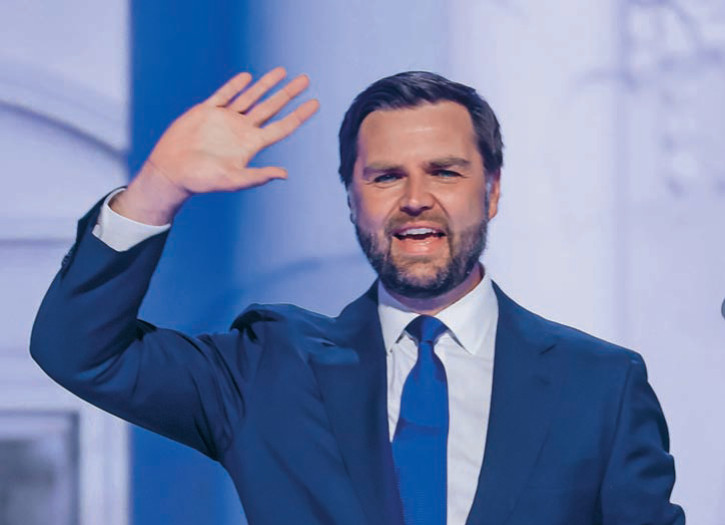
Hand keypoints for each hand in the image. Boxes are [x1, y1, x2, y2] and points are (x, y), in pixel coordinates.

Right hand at [112, 67, 318, 224]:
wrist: (171, 172)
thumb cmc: (202, 180)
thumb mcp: (234, 180)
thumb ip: (258, 176)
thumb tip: (285, 174)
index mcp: (251, 145)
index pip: (282, 127)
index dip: (299, 115)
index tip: (315, 103)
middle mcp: (241, 130)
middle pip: (271, 107)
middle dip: (288, 93)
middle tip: (306, 79)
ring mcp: (224, 119)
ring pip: (250, 97)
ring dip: (266, 84)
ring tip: (282, 71)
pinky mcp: (205, 112)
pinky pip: (224, 95)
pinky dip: (235, 85)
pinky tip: (247, 77)